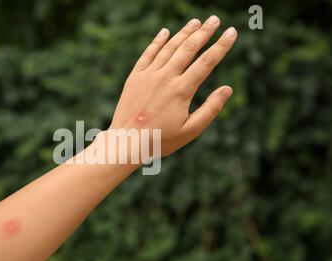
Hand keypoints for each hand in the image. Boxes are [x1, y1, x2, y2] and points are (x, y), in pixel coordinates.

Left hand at [109, 16, 236, 156]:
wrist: (126, 142)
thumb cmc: (160, 140)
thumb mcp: (190, 130)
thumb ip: (210, 109)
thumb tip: (228, 89)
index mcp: (181, 90)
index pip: (206, 62)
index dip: (221, 46)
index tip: (232, 32)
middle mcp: (165, 78)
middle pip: (189, 48)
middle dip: (204, 32)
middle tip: (215, 19)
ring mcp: (148, 75)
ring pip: (169, 48)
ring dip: (184, 33)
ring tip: (196, 22)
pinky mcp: (135, 77)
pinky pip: (148, 54)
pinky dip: (157, 41)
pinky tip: (165, 32)